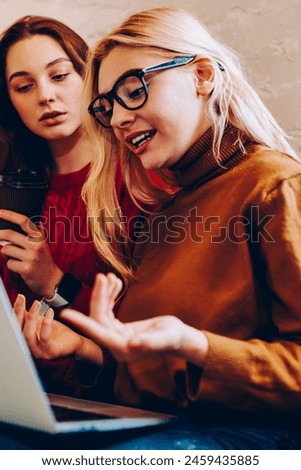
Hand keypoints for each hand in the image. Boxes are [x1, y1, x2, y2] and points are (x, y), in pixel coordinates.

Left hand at [0, 209, 62, 296]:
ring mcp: (31, 257)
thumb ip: (31, 236)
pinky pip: (9, 263)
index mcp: (40, 238)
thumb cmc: (44, 262)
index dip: (9, 215)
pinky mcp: (26, 269)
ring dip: (6, 254)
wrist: (52, 280)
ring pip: (6, 250)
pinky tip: (19, 267)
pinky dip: (11, 265)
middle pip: (9, 234)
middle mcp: (36, 246)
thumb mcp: (41, 245)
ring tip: (15, 258)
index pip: (24, 221)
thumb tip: (17, 229)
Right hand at [13, 294, 86, 359]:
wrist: (74, 342)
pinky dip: (46, 323)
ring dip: (31, 317)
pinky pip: (45, 337)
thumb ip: (30, 317)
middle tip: (22, 298)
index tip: (19, 298)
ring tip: (36, 303)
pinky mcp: (51, 352)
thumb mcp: (41, 322)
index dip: (15, 311)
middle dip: (18, 313)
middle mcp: (30, 347)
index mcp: (26, 339)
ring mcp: (39, 351)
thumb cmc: (57, 333)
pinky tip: (50, 312)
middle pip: (18, 331)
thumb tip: (20, 304)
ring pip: (28, 335)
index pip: (16, 325)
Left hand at [60, 273, 208, 365]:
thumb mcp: (164, 338)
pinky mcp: (120, 329)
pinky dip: (110, 296)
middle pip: (98, 318)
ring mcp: (117, 337)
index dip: (81, 322)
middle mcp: (116, 344)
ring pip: (102, 312)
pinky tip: (116, 283)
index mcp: (122, 349)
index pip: (97, 333)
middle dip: (99, 296)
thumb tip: (132, 345)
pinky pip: (109, 311)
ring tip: (109, 276)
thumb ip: (149, 342)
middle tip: (102, 275)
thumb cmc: (174, 339)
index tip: (65, 313)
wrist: (180, 338)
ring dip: (104, 294)